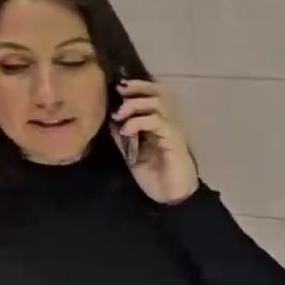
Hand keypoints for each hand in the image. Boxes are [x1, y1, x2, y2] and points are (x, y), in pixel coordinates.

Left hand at [111, 79, 199, 204]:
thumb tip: (110, 118)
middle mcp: (169, 122)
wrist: (171, 197)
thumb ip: (123, 136)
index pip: (153, 94)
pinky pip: (157, 121)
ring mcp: (172, 129)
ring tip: (119, 114)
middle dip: (138, 87)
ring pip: (158, 103)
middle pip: (159, 92)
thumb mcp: (131, 154)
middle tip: (120, 92)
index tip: (117, 88)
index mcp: (159, 123)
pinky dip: (139, 121)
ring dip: (135, 104)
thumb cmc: (154, 177)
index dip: (138, 86)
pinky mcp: (174, 139)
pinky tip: (127, 130)